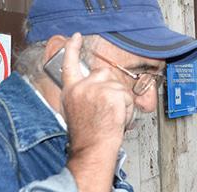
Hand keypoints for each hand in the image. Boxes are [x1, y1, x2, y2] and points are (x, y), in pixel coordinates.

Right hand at [61, 33, 132, 191]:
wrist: (92, 150)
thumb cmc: (88, 138)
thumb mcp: (78, 111)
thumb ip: (86, 95)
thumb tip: (101, 88)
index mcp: (71, 91)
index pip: (68, 63)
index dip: (72, 48)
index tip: (75, 37)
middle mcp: (81, 87)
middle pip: (104, 73)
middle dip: (112, 88)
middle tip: (109, 110)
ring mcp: (96, 89)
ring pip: (119, 86)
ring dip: (121, 102)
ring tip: (112, 118)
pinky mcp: (110, 94)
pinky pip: (128, 96)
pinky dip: (128, 109)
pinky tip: (117, 120)